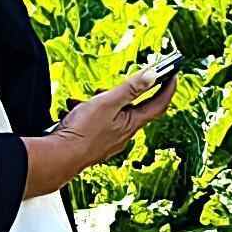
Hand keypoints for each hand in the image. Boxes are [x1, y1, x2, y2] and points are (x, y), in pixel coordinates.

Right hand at [27, 59, 176, 196]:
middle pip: (133, 109)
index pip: (159, 104)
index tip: (173, 73)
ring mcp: (109, 141)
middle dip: (123, 94)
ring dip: (101, 104)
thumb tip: (153, 75)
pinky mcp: (94, 144)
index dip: (168, 87)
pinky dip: (87, 114)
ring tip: (85, 101)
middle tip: (109, 88)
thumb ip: (130, 88)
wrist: (58, 157)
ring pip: (112, 116)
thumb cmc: (82, 132)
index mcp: (132, 124)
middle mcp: (124, 134)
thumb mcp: (108, 102)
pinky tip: (74, 112)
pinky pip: (96, 124)